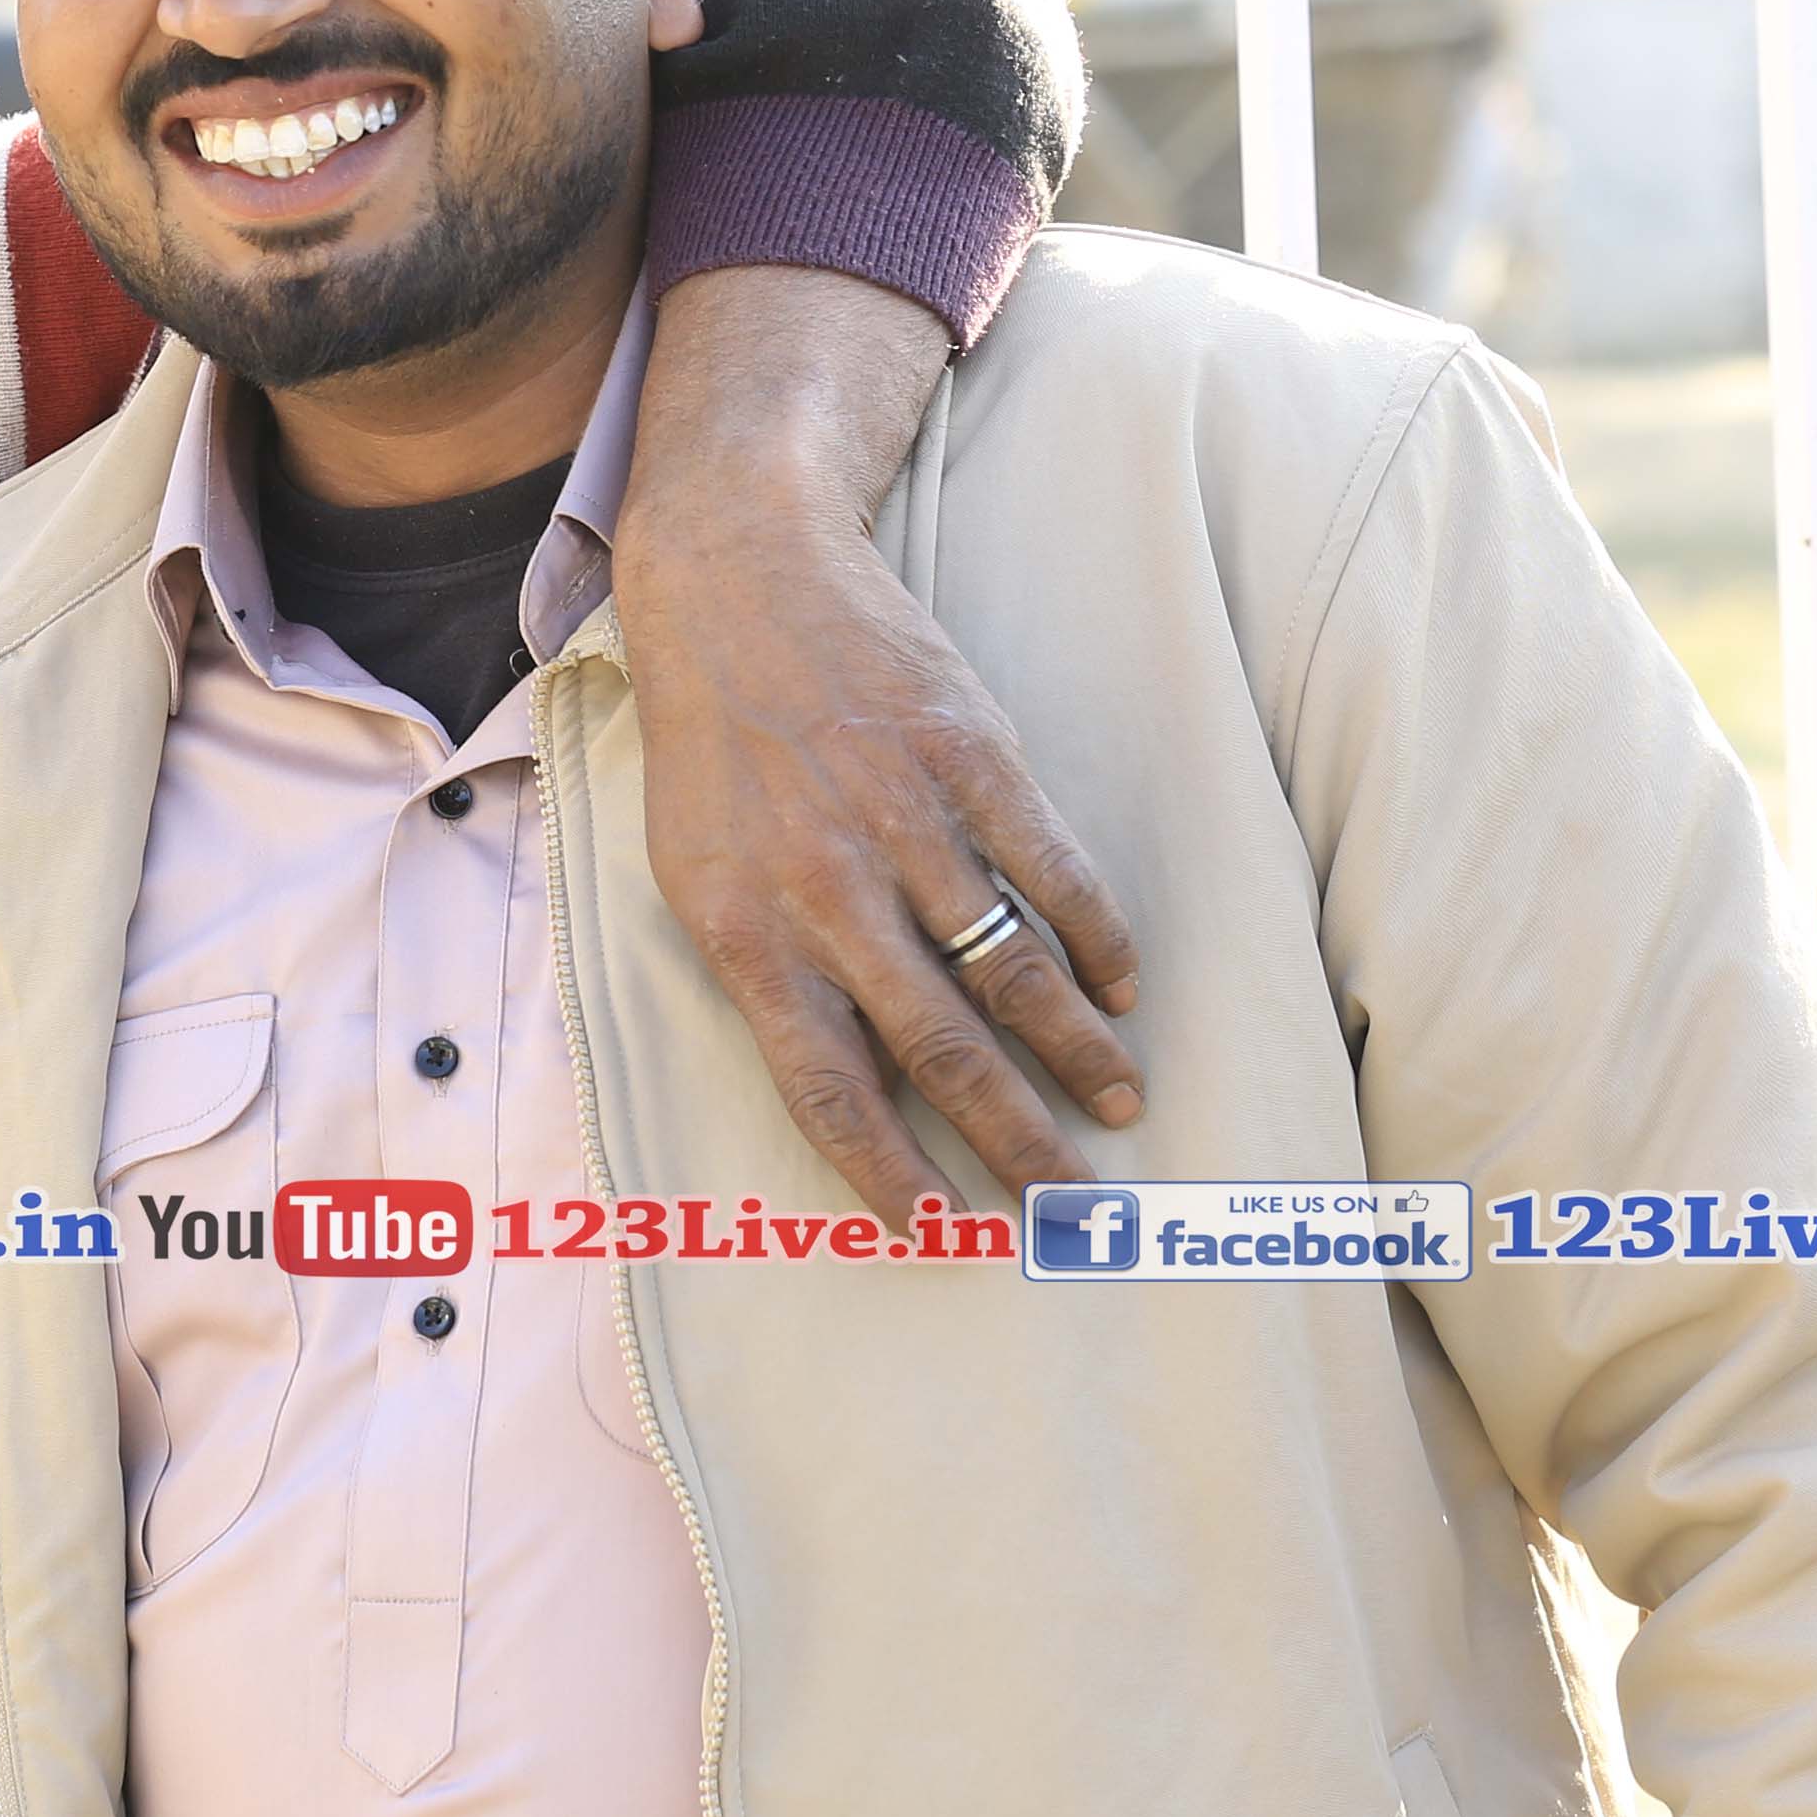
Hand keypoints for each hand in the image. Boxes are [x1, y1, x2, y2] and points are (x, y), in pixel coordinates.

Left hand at [622, 273, 1143, 1218]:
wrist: (738, 583)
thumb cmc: (713, 749)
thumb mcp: (694, 873)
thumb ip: (770, 974)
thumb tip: (855, 1083)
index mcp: (746, 934)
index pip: (827, 1090)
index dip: (892, 1171)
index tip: (947, 1233)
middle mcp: (828, 892)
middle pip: (941, 1051)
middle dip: (1016, 1139)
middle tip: (1070, 1201)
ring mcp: (905, 823)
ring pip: (1012, 971)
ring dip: (1076, 1050)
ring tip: (1119, 1102)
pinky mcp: (970, 758)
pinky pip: (1053, 874)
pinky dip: (1098, 940)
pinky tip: (1122, 986)